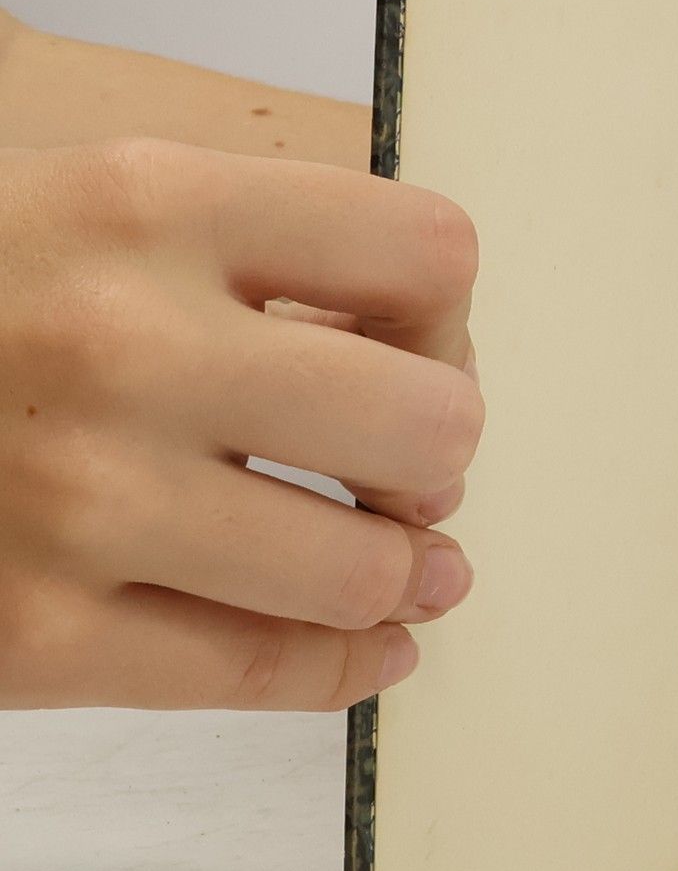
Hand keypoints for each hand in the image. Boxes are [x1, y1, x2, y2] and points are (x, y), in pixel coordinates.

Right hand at [0, 139, 483, 709]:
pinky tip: (371, 645)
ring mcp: (76, 503)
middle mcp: (122, 346)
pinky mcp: (28, 639)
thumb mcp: (77, 197)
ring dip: (404, 573)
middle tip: (405, 466)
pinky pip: (262, 673)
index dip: (443, 312)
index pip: (425, 252)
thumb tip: (423, 350)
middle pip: (431, 423)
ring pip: (363, 570)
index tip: (410, 344)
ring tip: (401, 563)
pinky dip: (345, 666)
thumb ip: (241, 249)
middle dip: (437, 453)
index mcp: (143, 204)